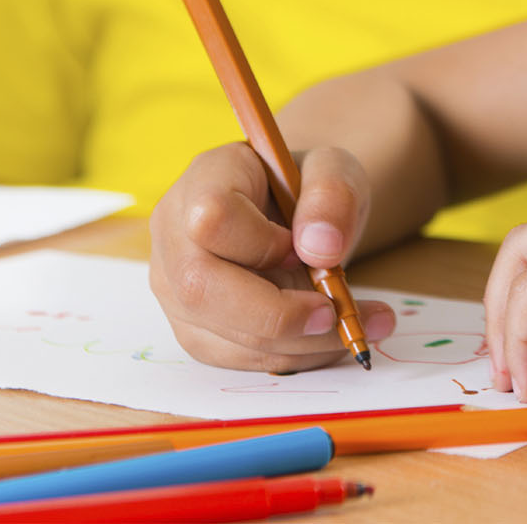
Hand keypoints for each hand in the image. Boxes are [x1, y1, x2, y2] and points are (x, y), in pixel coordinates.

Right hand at [148, 142, 395, 370]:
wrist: (297, 215)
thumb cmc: (308, 188)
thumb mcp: (336, 170)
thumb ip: (333, 194)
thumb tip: (320, 248)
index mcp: (206, 176)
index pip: (212, 217)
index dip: (262, 243)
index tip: (306, 249)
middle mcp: (175, 230)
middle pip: (199, 287)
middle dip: (276, 315)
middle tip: (334, 314)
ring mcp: (174, 282)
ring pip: (217, 334)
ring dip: (294, 344)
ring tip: (352, 329)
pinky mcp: (192, 323)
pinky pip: (232, 357)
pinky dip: (288, 355)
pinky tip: (325, 340)